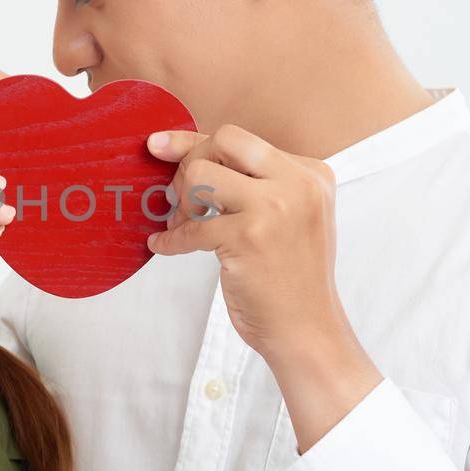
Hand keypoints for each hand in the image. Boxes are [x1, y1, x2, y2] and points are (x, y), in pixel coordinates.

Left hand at [145, 125, 379, 449]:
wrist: (307, 331)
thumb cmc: (287, 275)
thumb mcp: (283, 216)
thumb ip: (245, 181)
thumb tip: (170, 145)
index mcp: (310, 172)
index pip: (239, 139)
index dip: (194, 144)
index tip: (158, 146)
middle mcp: (298, 182)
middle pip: (221, 142)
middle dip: (189, 164)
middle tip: (180, 199)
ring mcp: (276, 208)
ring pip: (201, 176)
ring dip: (181, 203)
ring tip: (183, 227)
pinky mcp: (249, 237)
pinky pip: (190, 227)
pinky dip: (170, 240)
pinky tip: (164, 247)